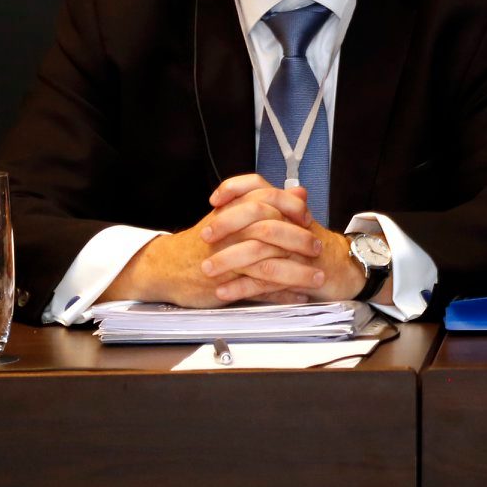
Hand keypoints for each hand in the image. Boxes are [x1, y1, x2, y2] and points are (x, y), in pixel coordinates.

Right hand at [100, 175, 360, 306]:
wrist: (167, 266)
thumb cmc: (205, 240)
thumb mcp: (233, 214)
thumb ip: (268, 202)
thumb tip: (300, 191)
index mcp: (234, 212)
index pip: (268, 200)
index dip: (292, 208)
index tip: (308, 217)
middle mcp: (232, 233)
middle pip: (272, 232)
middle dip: (300, 240)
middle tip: (319, 248)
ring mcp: (229, 260)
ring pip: (270, 264)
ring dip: (298, 272)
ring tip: (318, 277)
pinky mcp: (227, 285)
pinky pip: (260, 290)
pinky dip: (283, 294)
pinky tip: (300, 296)